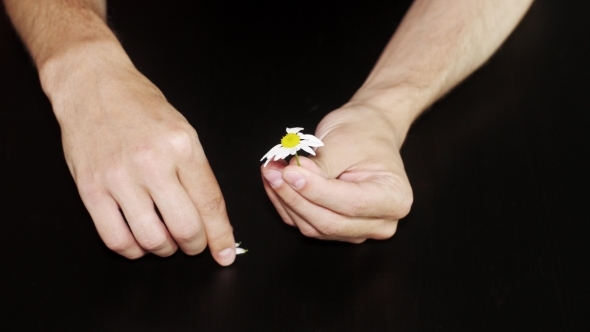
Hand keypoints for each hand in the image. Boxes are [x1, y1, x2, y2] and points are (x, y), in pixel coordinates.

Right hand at [52, 51, 234, 263]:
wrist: (94, 85)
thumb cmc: (142, 107)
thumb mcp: (183, 130)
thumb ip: (198, 173)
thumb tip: (210, 216)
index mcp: (182, 146)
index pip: (210, 203)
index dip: (221, 236)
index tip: (225, 253)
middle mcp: (152, 163)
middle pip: (185, 227)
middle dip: (196, 245)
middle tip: (194, 243)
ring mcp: (119, 177)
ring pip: (152, 239)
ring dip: (166, 249)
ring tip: (167, 240)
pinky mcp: (90, 188)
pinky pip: (115, 238)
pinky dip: (133, 250)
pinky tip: (140, 241)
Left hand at [261, 105, 412, 242]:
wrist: (368, 132)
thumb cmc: (363, 133)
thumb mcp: (344, 143)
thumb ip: (321, 167)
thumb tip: (292, 178)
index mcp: (394, 199)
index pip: (350, 204)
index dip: (316, 191)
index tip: (289, 172)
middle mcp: (381, 222)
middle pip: (330, 222)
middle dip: (295, 197)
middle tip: (272, 171)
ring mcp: (358, 230)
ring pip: (313, 227)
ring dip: (286, 201)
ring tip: (270, 172)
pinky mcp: (336, 230)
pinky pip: (305, 224)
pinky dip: (286, 204)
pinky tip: (274, 183)